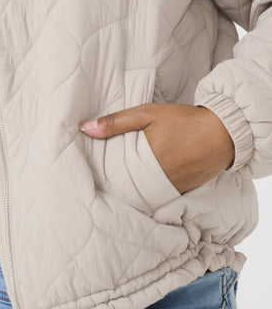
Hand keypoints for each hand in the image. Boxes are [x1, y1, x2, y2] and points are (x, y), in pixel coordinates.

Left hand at [79, 103, 234, 193]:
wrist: (224, 132)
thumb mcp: (148, 114)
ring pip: (144, 194)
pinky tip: (145, 182)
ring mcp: (172, 188)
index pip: (116, 177)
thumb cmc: (184, 120)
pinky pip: (161, 195)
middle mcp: (159, 180)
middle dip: (116, 185)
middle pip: (129, 189)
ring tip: (120, 183)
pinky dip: (152, 190)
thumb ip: (116, 122)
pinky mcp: (183, 191)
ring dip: (134, 190)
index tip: (91, 176)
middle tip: (101, 183)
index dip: (103, 177)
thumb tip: (84, 128)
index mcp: (147, 161)